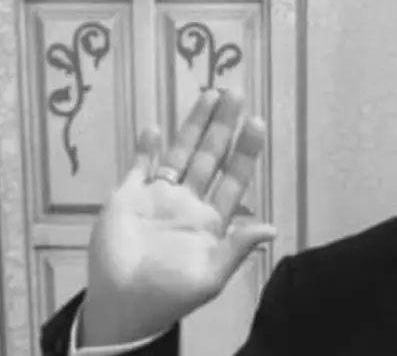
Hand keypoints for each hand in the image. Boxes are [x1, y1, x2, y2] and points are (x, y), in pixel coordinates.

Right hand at [79, 89, 276, 346]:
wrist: (122, 307)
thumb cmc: (170, 295)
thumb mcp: (211, 276)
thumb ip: (237, 249)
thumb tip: (271, 228)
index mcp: (211, 219)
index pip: (233, 177)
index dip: (245, 150)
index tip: (257, 122)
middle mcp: (188, 201)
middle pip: (210, 156)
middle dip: (222, 125)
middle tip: (235, 92)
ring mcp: (158, 197)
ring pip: (180, 153)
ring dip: (193, 126)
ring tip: (208, 95)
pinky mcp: (127, 198)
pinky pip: (139, 167)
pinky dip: (145, 149)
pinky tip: (154, 128)